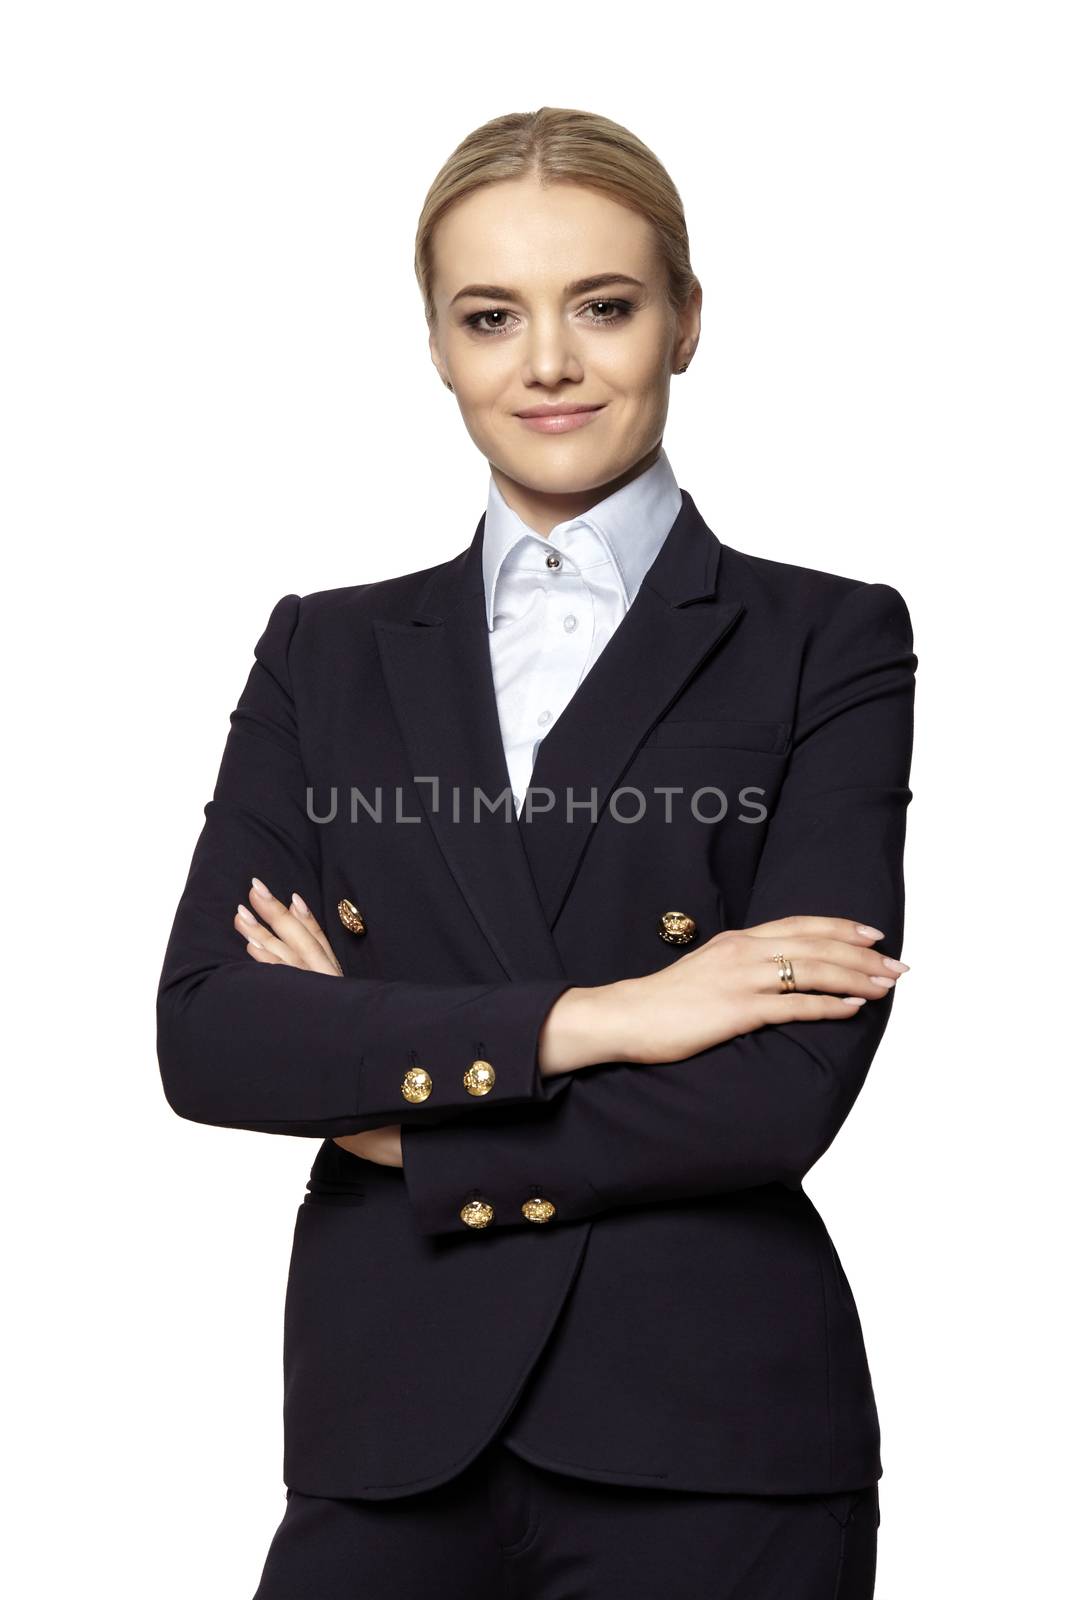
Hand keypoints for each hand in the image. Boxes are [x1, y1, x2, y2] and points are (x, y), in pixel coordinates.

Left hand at [232, 877, 401, 1165]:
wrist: (395, 1123)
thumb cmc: (379, 1096)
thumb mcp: (361, 1051)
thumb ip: (352, 1032)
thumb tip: (343, 1029)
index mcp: (352, 1000)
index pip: (324, 953)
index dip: (306, 923)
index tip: (289, 897)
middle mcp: (343, 998)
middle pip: (306, 946)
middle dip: (277, 915)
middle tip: (252, 887)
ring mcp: (333, 1008)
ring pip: (295, 961)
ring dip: (266, 933)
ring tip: (240, 911)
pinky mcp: (324, 1022)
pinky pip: (293, 988)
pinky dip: (272, 965)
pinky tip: (251, 950)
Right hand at [605, 915, 909, 1065]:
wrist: (627, 1016)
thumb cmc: (667, 1000)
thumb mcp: (709, 969)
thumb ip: (743, 965)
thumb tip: (777, 973)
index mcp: (739, 940)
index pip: (801, 925)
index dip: (842, 928)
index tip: (874, 935)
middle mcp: (745, 952)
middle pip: (817, 945)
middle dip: (863, 956)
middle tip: (898, 966)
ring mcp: (742, 980)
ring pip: (813, 971)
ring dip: (856, 978)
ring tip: (886, 986)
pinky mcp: (737, 1011)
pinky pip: (794, 1006)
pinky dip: (828, 1006)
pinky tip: (853, 1009)